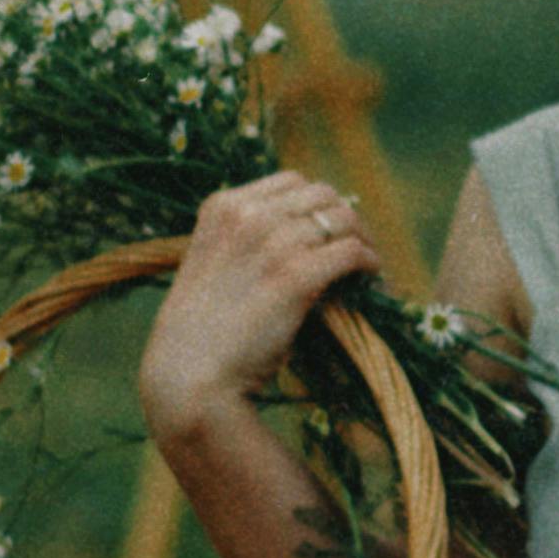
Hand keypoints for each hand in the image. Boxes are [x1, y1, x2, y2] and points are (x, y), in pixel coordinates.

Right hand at [139, 172, 383, 453]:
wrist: (188, 375)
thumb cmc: (200, 333)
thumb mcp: (212, 265)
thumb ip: (246, 242)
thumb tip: (303, 238)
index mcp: (222, 207)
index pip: (290, 182)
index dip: (316, 204)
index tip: (327, 229)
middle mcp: (247, 216)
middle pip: (321, 194)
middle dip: (343, 217)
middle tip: (356, 245)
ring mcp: (272, 243)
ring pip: (342, 219)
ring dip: (363, 239)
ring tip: (367, 263)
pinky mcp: (295, 277)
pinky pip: (351, 252)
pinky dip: (369, 262)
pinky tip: (370, 276)